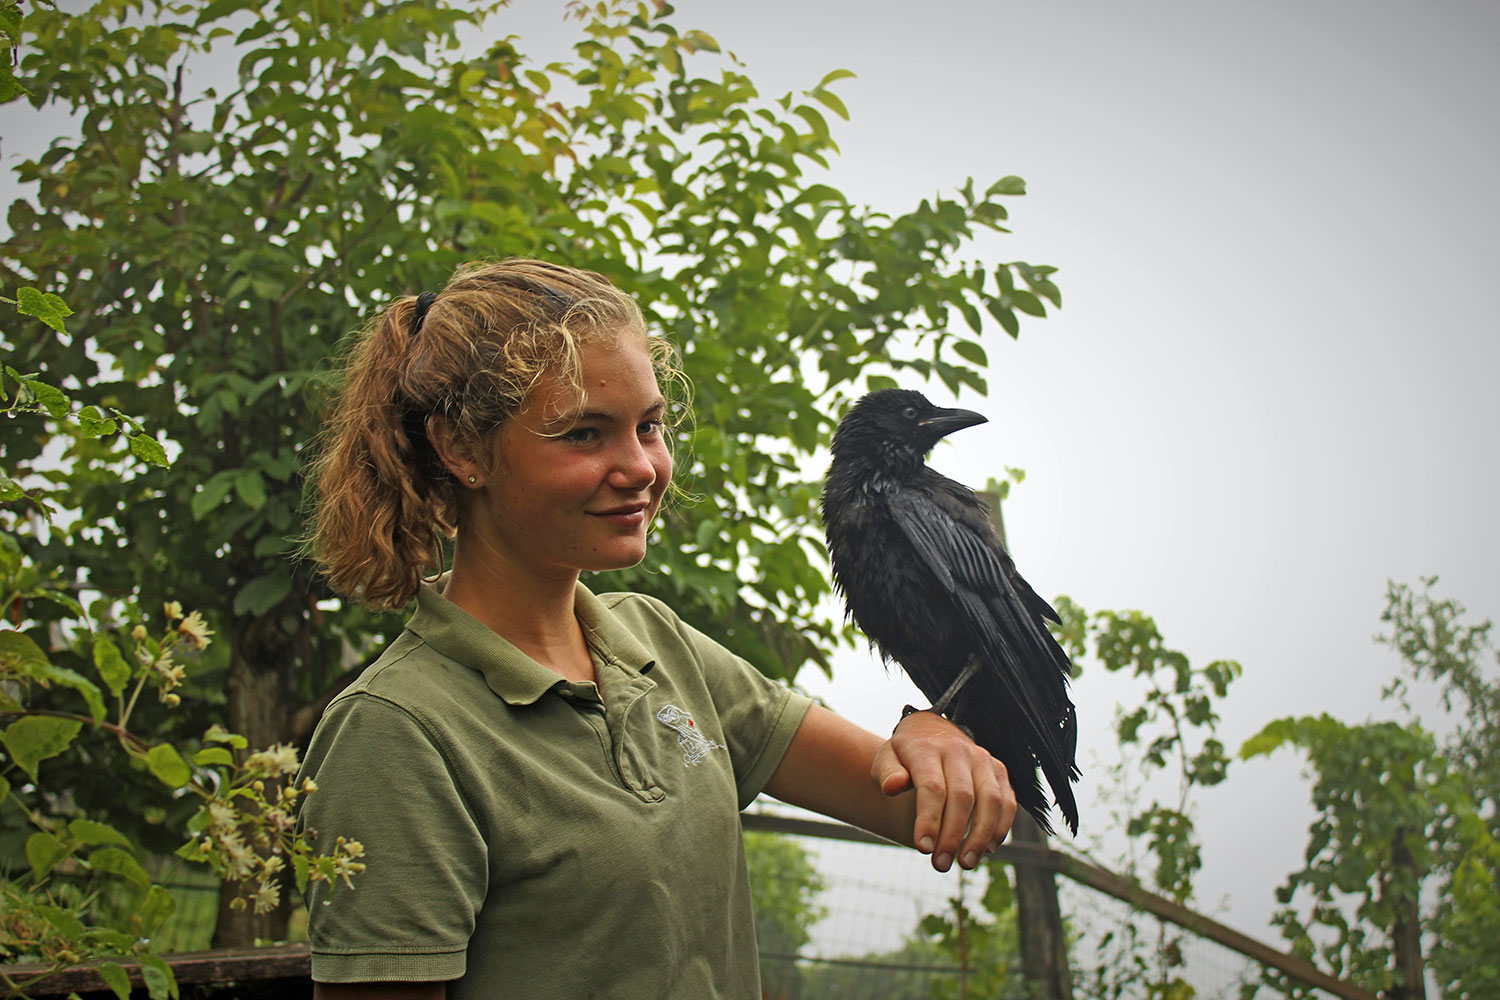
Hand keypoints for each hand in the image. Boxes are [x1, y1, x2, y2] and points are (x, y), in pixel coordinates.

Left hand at [871, 710, 1016, 871]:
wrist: (931, 731)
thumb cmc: (905, 755)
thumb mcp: (886, 758)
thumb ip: (887, 773)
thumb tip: (891, 786)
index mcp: (927, 749)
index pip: (932, 787)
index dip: (929, 820)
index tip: (923, 848)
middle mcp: (959, 751)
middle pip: (962, 797)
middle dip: (953, 835)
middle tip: (940, 864)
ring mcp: (982, 759)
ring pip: (991, 800)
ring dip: (981, 836)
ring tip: (966, 863)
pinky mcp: (998, 770)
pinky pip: (1007, 801)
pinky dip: (1001, 828)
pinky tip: (987, 849)